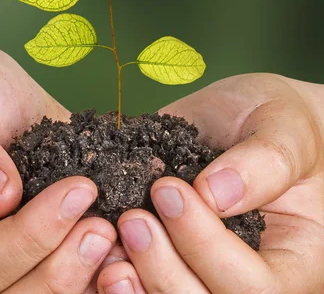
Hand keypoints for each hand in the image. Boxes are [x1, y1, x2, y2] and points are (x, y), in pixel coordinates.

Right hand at [0, 46, 116, 292]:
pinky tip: (126, 249)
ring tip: (117, 238)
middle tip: (103, 228)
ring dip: (84, 279)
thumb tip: (0, 194)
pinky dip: (98, 274)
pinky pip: (68, 280)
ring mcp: (7, 259)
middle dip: (61, 270)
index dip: (28, 238)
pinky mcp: (42, 250)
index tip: (77, 190)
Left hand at [97, 73, 323, 292]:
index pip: (254, 286)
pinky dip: (118, 276)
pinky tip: (99, 252)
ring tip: (110, 238)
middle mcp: (245, 275)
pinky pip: (144, 283)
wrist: (249, 114)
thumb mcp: (285, 129)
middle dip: (163, 270)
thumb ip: (264, 162)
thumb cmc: (280, 120)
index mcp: (290, 260)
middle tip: (133, 219)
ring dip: (136, 280)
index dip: (207, 247)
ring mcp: (203, 268)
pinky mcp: (170, 252)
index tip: (170, 189)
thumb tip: (214, 194)